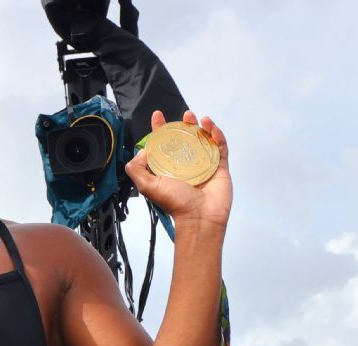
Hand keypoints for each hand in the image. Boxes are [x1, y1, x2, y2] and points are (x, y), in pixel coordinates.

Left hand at [125, 110, 231, 229]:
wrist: (200, 218)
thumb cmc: (175, 203)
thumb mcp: (147, 185)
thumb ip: (137, 169)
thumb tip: (142, 151)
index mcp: (169, 168)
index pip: (163, 144)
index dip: (160, 129)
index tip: (157, 116)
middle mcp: (186, 165)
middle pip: (185, 139)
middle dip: (184, 125)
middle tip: (185, 115)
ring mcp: (204, 165)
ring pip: (204, 141)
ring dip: (202, 127)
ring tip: (198, 118)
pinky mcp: (220, 167)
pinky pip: (220, 148)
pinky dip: (217, 136)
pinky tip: (211, 127)